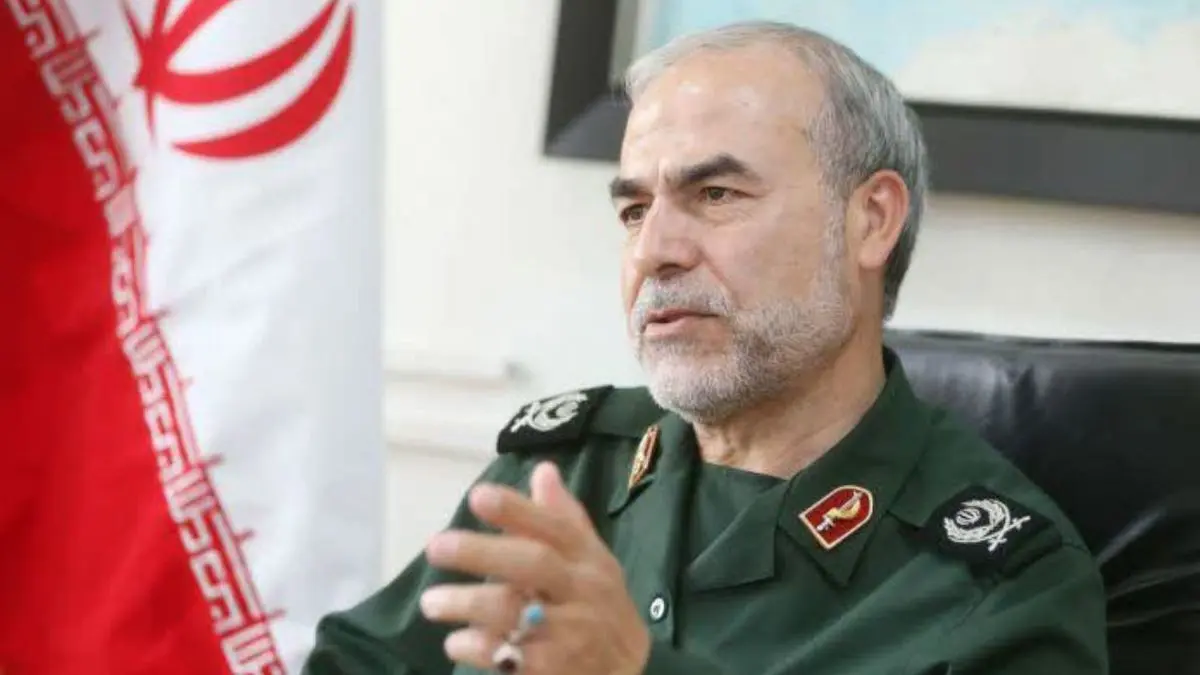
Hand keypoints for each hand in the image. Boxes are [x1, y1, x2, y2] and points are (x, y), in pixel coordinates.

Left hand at [419, 461, 650, 674]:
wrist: (631, 668)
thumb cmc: (598, 603)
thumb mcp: (591, 558)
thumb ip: (563, 517)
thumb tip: (543, 469)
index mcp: (588, 557)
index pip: (554, 526)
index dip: (516, 510)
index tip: (477, 496)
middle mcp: (582, 590)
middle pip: (533, 564)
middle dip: (482, 553)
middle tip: (436, 546)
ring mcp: (572, 632)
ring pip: (517, 613)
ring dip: (469, 604)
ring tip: (431, 602)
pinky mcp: (558, 669)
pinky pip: (515, 658)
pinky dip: (482, 648)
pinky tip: (457, 641)